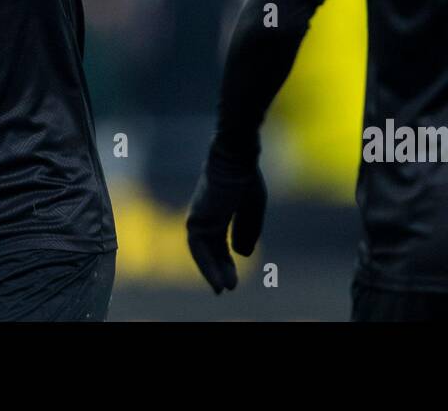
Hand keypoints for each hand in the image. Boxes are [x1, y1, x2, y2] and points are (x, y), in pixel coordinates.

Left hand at [185, 147, 266, 292]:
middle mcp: (206, 216)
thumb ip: (246, 230)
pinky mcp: (196, 218)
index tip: (233, 279)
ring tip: (223, 289)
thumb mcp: (252, 209)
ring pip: (202, 251)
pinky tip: (217, 278)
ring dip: (212, 271)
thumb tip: (241, 254)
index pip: (219, 243)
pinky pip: (197, 247)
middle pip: (211, 249)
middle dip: (219, 268)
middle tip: (228, 288)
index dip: (226, 261)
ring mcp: (199, 216)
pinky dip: (207, 265)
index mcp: (218, 211)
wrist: (235, 158)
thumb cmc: (245, 177)